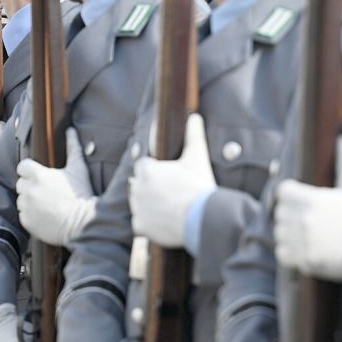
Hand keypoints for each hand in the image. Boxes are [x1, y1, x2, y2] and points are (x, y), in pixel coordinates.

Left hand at [16, 128, 94, 246]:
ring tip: (46, 204)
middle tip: (45, 190)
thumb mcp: (78, 169)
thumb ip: (72, 148)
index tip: (38, 175)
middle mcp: (28, 190)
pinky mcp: (27, 221)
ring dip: (30, 200)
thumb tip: (70, 130)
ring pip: (21, 199)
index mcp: (38, 175)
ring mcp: (26, 206)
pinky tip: (45, 215)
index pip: (22, 167)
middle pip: (21, 183)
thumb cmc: (81, 194)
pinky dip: (31, 215)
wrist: (83, 224)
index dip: (30, 170)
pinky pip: (23, 215)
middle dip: (30, 185)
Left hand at [129, 113, 215, 247]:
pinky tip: (165, 223)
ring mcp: (138, 208)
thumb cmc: (199, 187)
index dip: (155, 172)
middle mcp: (138, 188)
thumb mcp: (197, 158)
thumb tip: (194, 116)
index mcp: (147, 170)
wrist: (203, 219)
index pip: (143, 166)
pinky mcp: (140, 226)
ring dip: (149, 207)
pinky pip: (140, 224)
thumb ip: (193, 136)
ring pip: (139, 205)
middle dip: (151, 189)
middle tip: (171, 195)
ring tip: (170, 209)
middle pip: (139, 186)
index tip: (168, 178)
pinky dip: (149, 225)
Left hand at [274, 135, 341, 288]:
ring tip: (305, 236)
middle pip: (279, 212)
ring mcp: (302, 240)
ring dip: (288, 235)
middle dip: (288, 215)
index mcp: (313, 199)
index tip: (297, 201)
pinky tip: (303, 250)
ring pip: (279, 233)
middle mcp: (304, 218)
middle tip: (303, 220)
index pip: (282, 191)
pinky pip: (281, 253)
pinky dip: (289, 253)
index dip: (288, 196)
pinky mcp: (302, 258)